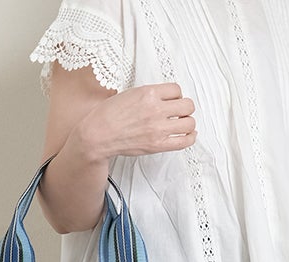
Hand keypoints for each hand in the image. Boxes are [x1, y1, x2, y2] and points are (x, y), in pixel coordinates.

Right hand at [76, 82, 196, 160]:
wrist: (98, 135)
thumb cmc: (109, 115)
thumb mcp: (130, 93)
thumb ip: (149, 95)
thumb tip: (164, 98)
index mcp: (149, 93)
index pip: (177, 89)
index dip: (176, 95)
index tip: (172, 100)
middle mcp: (155, 110)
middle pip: (187, 105)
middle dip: (185, 108)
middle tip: (179, 112)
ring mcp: (158, 128)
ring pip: (190, 122)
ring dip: (188, 122)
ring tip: (182, 124)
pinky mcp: (157, 145)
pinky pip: (185, 141)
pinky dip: (190, 137)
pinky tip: (189, 135)